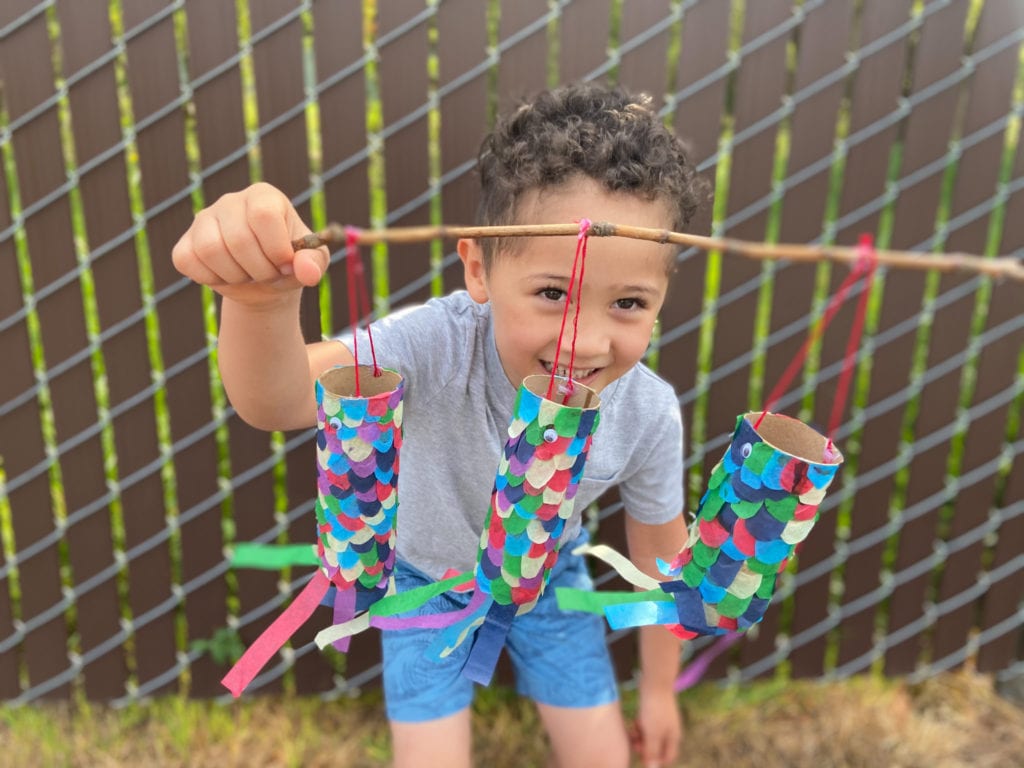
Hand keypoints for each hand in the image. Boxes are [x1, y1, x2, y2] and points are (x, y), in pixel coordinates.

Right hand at [172, 182, 328, 304]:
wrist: (265, 283)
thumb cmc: (289, 265)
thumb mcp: (312, 263)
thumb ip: (314, 263)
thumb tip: (308, 272)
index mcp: (264, 196)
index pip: (263, 215)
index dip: (276, 248)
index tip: (286, 265)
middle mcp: (231, 201)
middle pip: (238, 238)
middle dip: (259, 269)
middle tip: (269, 274)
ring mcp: (204, 219)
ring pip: (210, 250)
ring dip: (235, 275)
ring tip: (249, 275)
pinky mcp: (185, 242)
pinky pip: (187, 261)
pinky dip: (210, 278)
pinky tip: (226, 275)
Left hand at [629, 686, 681, 767]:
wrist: (655, 683)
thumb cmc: (655, 710)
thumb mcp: (652, 734)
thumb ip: (652, 752)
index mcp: (673, 738)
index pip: (667, 757)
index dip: (655, 760)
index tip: (642, 757)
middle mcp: (669, 731)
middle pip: (656, 747)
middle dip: (644, 747)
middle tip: (635, 742)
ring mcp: (661, 721)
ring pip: (649, 736)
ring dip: (640, 737)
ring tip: (633, 730)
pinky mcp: (653, 713)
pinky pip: (645, 726)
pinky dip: (639, 726)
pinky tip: (633, 722)